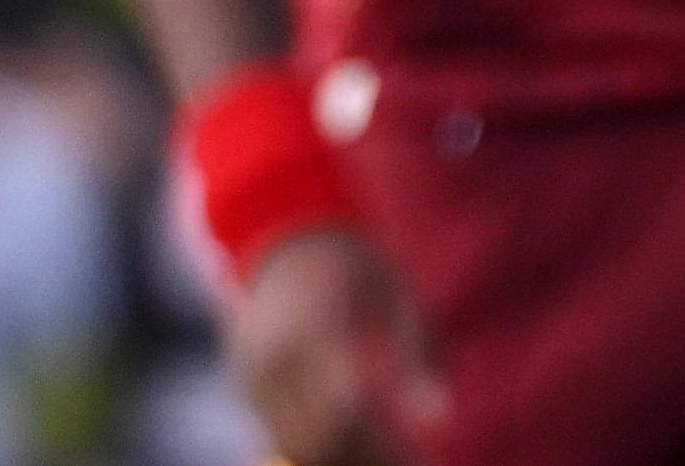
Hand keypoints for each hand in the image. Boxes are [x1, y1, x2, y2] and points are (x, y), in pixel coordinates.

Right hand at [229, 227, 440, 465]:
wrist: (286, 239)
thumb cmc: (356, 267)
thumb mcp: (398, 296)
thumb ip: (419, 355)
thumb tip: (438, 419)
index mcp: (311, 329)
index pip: (344, 411)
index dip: (384, 446)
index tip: (420, 457)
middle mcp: (272, 357)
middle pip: (319, 439)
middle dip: (366, 459)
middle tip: (409, 460)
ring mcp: (252, 374)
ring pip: (296, 446)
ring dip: (343, 459)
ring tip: (388, 454)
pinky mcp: (247, 386)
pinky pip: (281, 435)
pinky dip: (320, 449)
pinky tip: (359, 442)